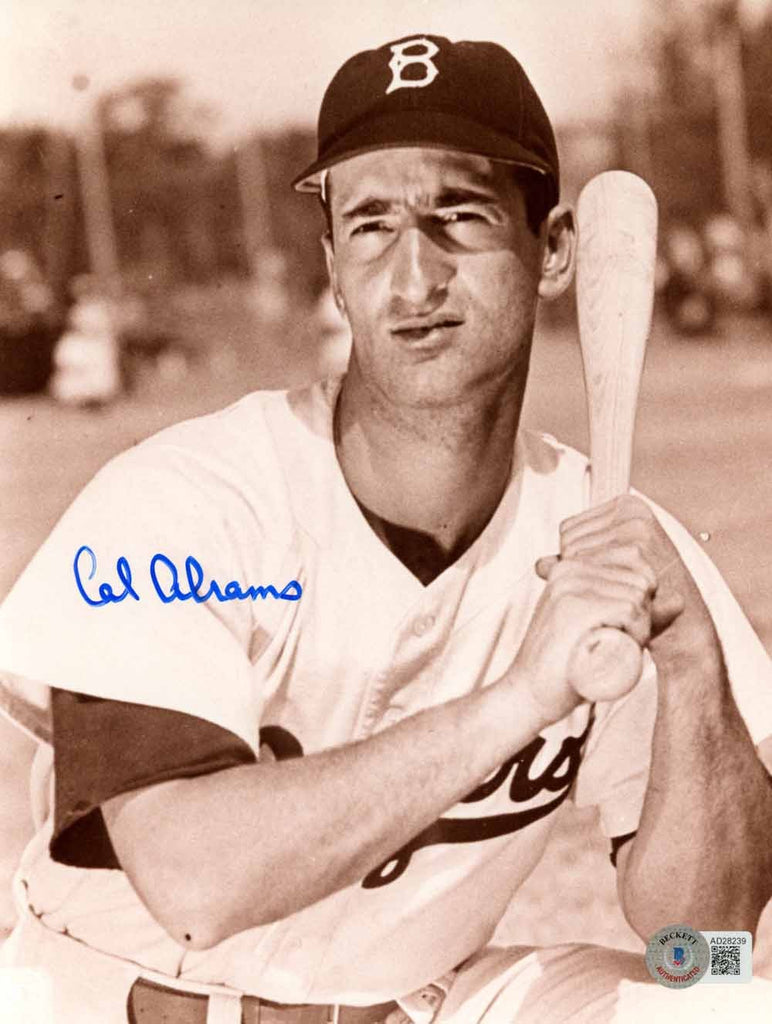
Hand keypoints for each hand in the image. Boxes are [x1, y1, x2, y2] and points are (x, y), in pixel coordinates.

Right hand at [514, 538, 655, 724]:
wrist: (529, 692)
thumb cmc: (567, 664)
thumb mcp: (603, 628)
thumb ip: (636, 612)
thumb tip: (682, 600)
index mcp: (572, 566)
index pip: (636, 566)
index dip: (639, 602)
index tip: (613, 627)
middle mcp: (569, 568)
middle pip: (640, 578)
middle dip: (641, 614)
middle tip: (612, 641)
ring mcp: (570, 584)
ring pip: (638, 594)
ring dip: (638, 626)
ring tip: (607, 647)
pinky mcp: (574, 605)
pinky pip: (629, 609)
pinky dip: (634, 631)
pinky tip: (611, 648)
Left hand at [555, 495, 716, 669]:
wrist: (681, 622)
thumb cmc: (641, 594)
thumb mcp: (611, 569)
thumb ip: (576, 561)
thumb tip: (540, 564)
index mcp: (627, 506)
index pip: (568, 529)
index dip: (576, 559)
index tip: (603, 575)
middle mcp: (631, 513)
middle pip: (568, 541)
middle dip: (580, 570)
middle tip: (611, 588)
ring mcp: (635, 530)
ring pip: (575, 555)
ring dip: (588, 581)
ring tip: (615, 593)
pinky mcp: (636, 551)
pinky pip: (588, 568)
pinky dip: (594, 587)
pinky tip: (618, 597)